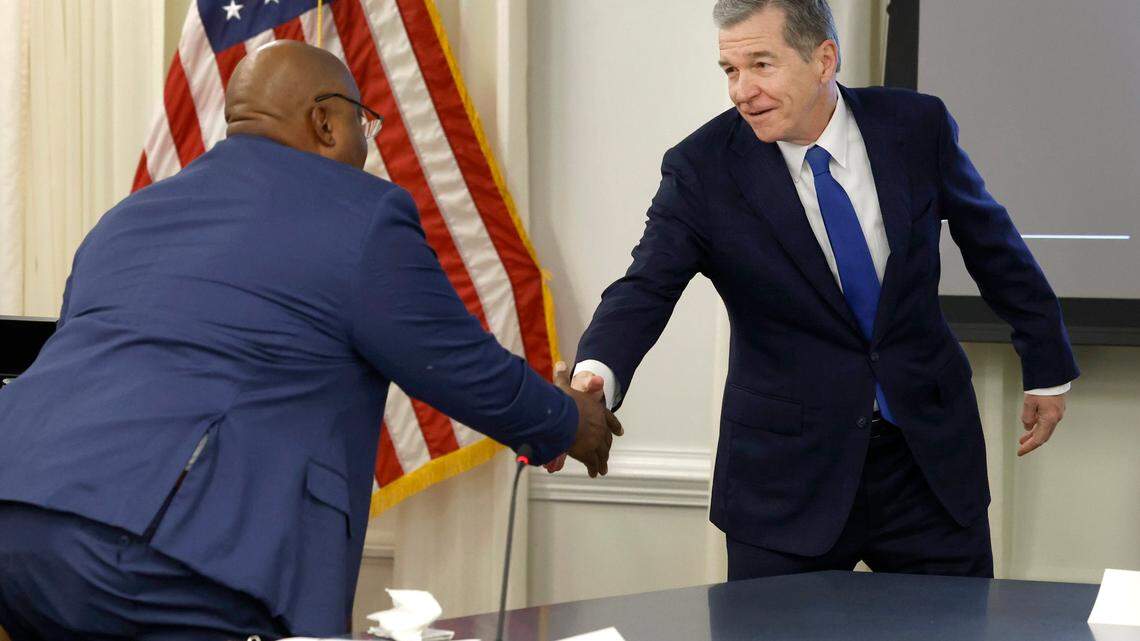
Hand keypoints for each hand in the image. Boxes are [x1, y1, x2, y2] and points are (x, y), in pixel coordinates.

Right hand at [552, 362, 621, 476]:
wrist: (564, 418)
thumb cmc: (565, 402)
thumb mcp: (564, 387)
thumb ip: (563, 377)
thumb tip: (561, 364)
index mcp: (598, 412)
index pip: (610, 419)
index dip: (614, 426)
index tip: (620, 432)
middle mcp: (600, 427)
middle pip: (606, 439)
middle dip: (606, 447)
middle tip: (606, 455)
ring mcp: (596, 441)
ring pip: (602, 453)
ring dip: (602, 460)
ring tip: (602, 469)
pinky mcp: (588, 453)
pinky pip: (593, 462)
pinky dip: (594, 468)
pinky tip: (594, 473)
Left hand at [1018, 392, 1065, 455]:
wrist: (1053, 377)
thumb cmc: (1042, 388)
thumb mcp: (1029, 403)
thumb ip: (1027, 417)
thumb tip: (1028, 428)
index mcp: (1049, 419)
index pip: (1039, 439)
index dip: (1029, 447)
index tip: (1021, 452)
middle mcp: (1055, 418)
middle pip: (1043, 436)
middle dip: (1032, 442)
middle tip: (1021, 447)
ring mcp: (1057, 414)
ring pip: (1045, 429)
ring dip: (1034, 434)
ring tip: (1023, 439)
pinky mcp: (1056, 409)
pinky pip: (1047, 422)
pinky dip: (1038, 426)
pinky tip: (1031, 426)